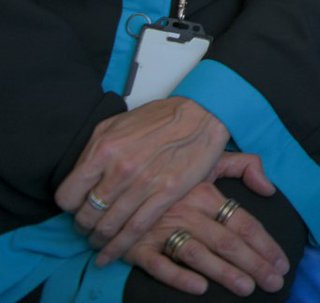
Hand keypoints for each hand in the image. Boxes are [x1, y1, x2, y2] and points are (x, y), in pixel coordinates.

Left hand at [55, 96, 230, 263]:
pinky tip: (110, 255)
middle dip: (83, 226)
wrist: (202, 114)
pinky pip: (134, 230)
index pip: (68, 195)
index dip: (69, 206)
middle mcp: (120, 169)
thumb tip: (79, 176)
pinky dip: (118, 248)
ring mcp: (144, 184)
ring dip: (98, 240)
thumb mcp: (118, 124)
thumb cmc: (161, 117)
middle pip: (87, 215)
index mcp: (104, 149)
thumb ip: (94, 150)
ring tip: (98, 241)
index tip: (76, 207)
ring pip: (108, 227)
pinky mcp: (165, 194)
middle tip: (87, 227)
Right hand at [123, 163, 289, 296]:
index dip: (265, 244)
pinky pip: (160, 265)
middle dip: (255, 264)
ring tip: (247, 288)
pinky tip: (200, 288)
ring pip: (199, 255)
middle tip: (275, 283)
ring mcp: (162, 230)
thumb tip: (269, 187)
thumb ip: (243, 166)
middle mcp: (188, 211)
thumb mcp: (208, 160)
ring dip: (224, 273)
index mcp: (207, 192)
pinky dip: (179, 277)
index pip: (244, 222)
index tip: (282, 262)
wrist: (121, 178)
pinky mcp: (138, 246)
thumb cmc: (172, 172)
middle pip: (228, 242)